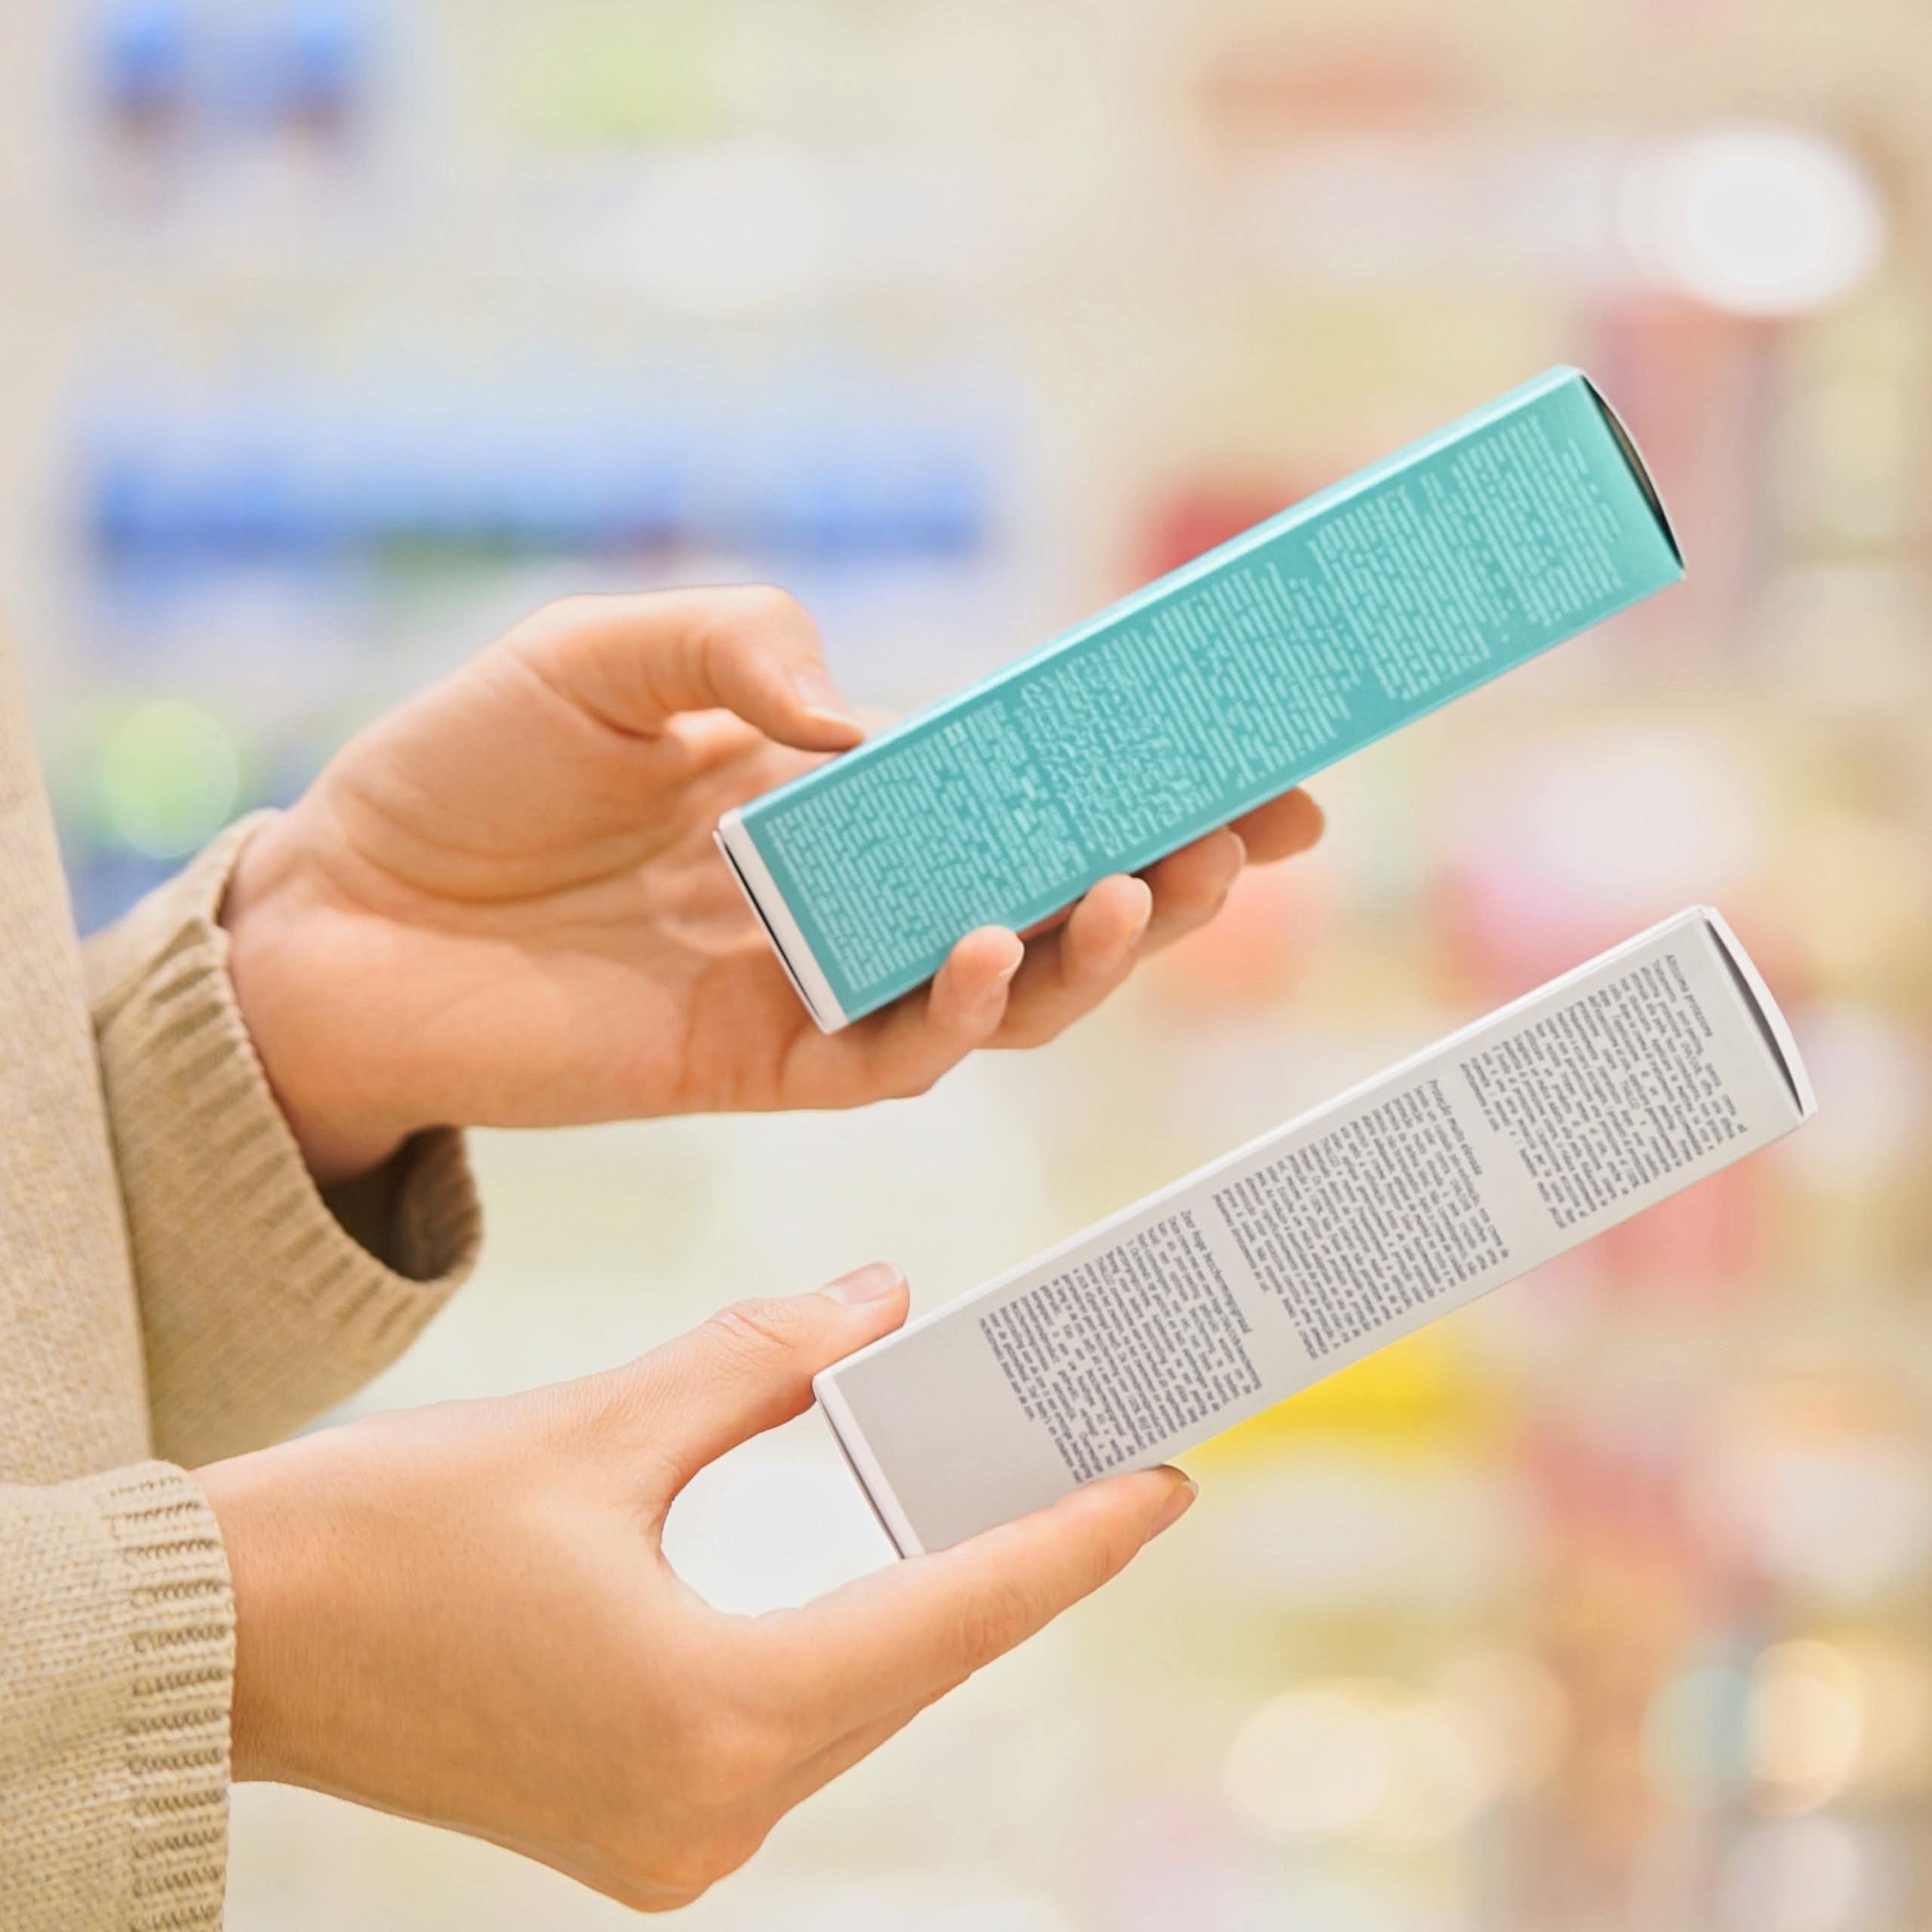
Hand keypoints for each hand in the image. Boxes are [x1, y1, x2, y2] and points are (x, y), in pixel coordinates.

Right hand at [196, 1264, 1194, 1909]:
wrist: (223, 1642)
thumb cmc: (383, 1538)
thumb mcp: (593, 1427)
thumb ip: (757, 1361)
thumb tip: (878, 1301)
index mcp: (716, 1720)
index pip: (954, 1618)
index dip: (1074, 1544)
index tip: (1168, 1483)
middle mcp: (712, 1810)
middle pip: (917, 1664)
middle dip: (1011, 1560)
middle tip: (1098, 1465)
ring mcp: (671, 1834)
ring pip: (859, 1698)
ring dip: (929, 1602)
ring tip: (1011, 1503)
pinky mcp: (633, 1819)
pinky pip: (790, 1722)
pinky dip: (847, 1639)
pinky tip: (883, 1568)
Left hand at [222, 588, 1323, 1179]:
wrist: (335, 915)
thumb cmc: (461, 772)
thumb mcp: (598, 658)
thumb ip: (736, 646)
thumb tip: (864, 719)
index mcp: (831, 789)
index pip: (1020, 785)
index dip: (1136, 772)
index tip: (1256, 753)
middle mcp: (847, 895)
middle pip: (1051, 898)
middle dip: (1170, 873)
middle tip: (1255, 836)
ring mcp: (812, 986)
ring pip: (1006, 995)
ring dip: (1094, 953)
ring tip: (1151, 889)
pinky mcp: (757, 1065)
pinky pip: (893, 1058)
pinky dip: (957, 1014)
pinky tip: (990, 954)